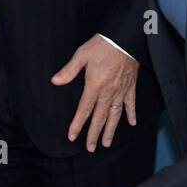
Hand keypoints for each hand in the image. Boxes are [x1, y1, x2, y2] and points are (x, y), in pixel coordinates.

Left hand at [53, 35, 138, 150]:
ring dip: (111, 130)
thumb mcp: (82, 55)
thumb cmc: (103, 45)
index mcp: (94, 86)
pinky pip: (131, 104)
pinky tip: (132, 124)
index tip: (72, 136)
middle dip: (94, 134)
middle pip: (100, 117)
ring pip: (115, 115)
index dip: (78, 124)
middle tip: (90, 148)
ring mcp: (120, 91)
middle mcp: (108, 92)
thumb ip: (69, 70)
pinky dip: (131, 114)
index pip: (84, 110)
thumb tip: (55, 81)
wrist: (125, 38)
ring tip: (107, 143)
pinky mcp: (130, 86)